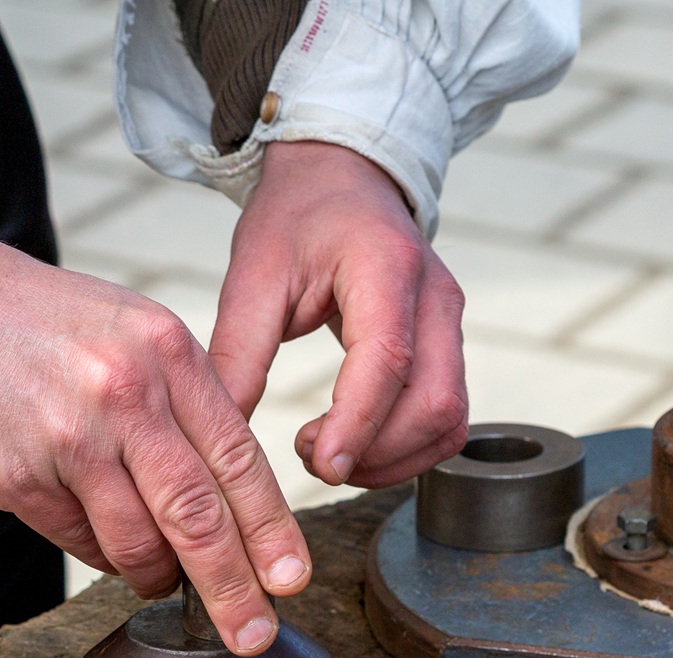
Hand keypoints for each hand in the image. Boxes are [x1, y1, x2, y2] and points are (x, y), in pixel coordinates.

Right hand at [0, 232, 310, 654]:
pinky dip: (100, 556)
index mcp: (166, 352)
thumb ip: (175, 398)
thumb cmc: (27, 318)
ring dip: (158, 576)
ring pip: (140, 541)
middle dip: (235, 586)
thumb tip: (219, 487)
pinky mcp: (18, 476)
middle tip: (253, 635)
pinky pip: (80, 541)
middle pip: (200, 514)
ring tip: (163, 584)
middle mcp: (126, 393)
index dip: (270, 530)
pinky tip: (103, 548)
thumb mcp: (124, 329)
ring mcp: (70, 438)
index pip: (238, 457)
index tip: (291, 578)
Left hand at [209, 140, 469, 488]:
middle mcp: (435, 296)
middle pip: (435, 403)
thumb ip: (238, 355)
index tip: (321, 465)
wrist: (340, 178)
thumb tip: (222, 434)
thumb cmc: (296, 218)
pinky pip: (446, 419)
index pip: (388, 359)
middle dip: (375, 452)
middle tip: (312, 456)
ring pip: (448, 421)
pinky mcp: (449, 347)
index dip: (358, 423)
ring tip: (329, 454)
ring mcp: (450, 324)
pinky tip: (355, 446)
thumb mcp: (251, 276)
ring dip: (393, 460)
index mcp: (385, 266)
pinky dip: (406, 450)